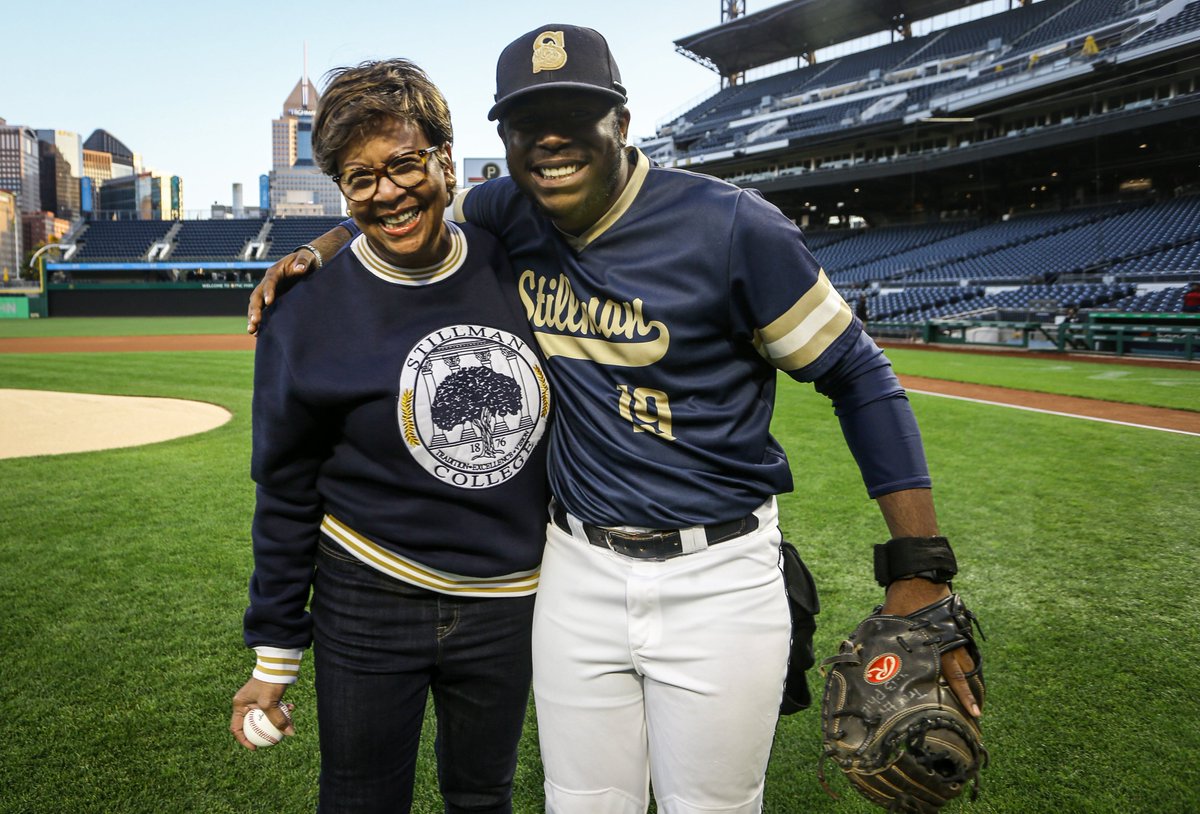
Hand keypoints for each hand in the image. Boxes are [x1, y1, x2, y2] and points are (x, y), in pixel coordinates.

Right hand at [230, 677, 294, 749]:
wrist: (277, 663)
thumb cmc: (269, 683)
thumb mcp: (271, 704)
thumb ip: (278, 720)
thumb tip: (290, 733)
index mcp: (239, 704)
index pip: (237, 728)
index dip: (244, 740)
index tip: (256, 747)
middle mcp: (245, 702)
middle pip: (252, 723)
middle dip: (263, 732)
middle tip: (273, 740)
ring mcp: (256, 698)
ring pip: (265, 716)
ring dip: (276, 719)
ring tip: (288, 722)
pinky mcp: (267, 694)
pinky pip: (273, 707)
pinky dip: (281, 709)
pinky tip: (292, 708)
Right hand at [246, 249, 315, 335]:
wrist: (304, 265)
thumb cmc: (305, 261)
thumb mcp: (306, 257)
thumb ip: (303, 261)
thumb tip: (300, 269)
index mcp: (275, 272)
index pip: (269, 282)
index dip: (268, 292)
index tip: (269, 302)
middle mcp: (267, 283)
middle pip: (257, 296)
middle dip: (255, 308)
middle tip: (255, 321)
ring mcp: (268, 293)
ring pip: (256, 305)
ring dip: (253, 317)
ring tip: (252, 331)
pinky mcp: (272, 301)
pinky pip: (263, 311)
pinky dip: (260, 321)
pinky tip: (257, 334)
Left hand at [881, 578, 981, 719]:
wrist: (917, 576)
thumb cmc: (903, 600)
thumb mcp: (891, 622)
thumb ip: (884, 641)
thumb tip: (863, 657)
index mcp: (936, 645)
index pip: (954, 676)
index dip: (964, 695)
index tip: (974, 712)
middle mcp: (951, 641)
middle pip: (966, 672)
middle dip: (972, 692)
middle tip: (977, 712)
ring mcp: (956, 632)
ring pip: (968, 661)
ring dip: (971, 678)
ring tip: (976, 697)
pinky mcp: (957, 625)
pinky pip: (965, 647)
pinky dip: (967, 660)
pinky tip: (967, 671)